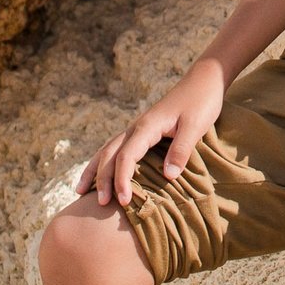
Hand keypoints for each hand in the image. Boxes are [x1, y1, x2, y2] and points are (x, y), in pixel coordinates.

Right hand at [76, 65, 226, 206]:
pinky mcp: (143, 129)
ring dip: (94, 170)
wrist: (204, 79)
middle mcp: (136, 127)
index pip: (126, 157)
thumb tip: (168, 176)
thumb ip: (182, 149)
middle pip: (110, 155)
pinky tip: (100, 170)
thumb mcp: (196, 126)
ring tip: (80, 191)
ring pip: (107, 150)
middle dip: (102, 180)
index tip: (124, 201)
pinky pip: (117, 146)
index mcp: (147, 127)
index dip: (122, 180)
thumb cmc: (202, 101)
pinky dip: (104, 160)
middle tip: (100, 204)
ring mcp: (137, 127)